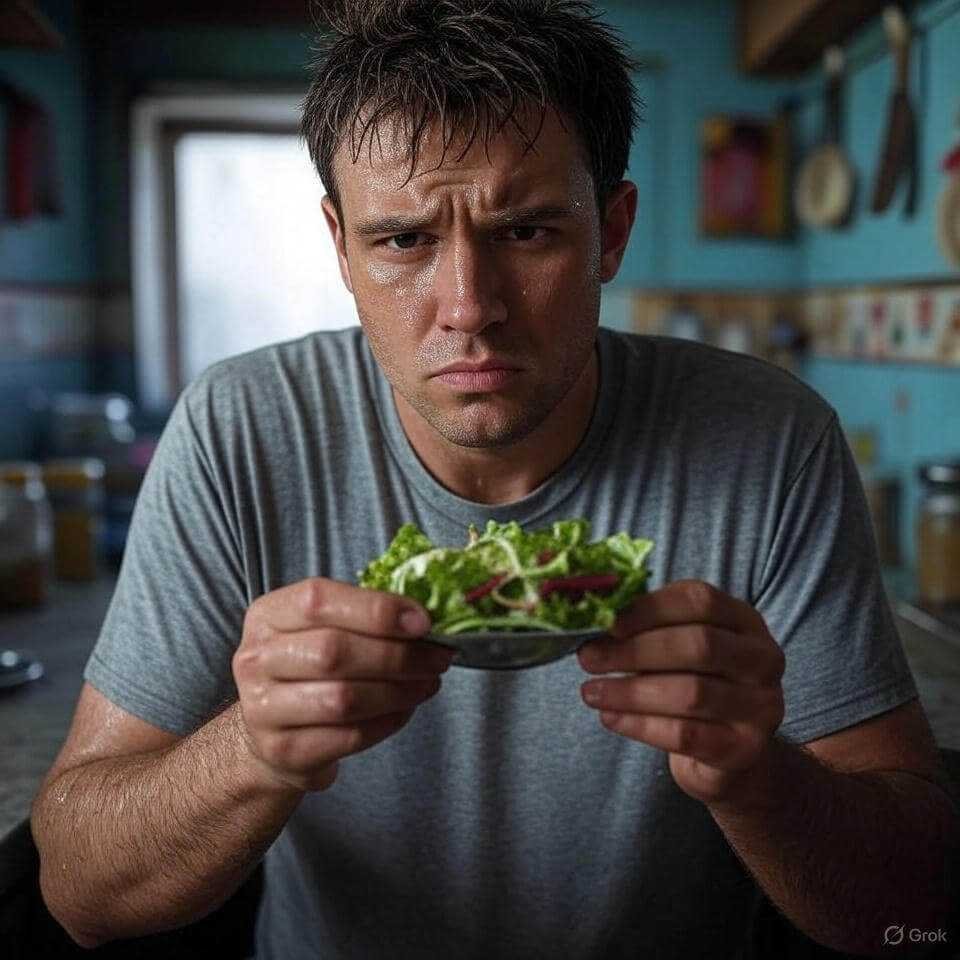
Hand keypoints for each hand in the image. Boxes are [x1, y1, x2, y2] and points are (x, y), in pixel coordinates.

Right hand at [232, 578, 452, 792]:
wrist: (268, 731)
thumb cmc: (307, 666)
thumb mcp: (318, 628)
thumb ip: (362, 616)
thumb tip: (424, 618)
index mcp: (267, 614)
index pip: (319, 601)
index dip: (376, 609)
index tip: (423, 622)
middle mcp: (256, 659)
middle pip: (334, 652)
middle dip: (398, 655)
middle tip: (438, 657)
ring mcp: (262, 708)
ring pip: (343, 699)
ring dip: (399, 691)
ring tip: (428, 683)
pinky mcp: (283, 751)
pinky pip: (348, 736)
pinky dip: (387, 722)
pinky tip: (405, 709)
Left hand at [576, 580, 785, 807]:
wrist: (728, 751)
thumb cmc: (694, 682)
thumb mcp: (679, 647)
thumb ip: (647, 628)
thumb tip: (593, 619)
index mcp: (744, 620)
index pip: (700, 601)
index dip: (650, 608)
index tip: (608, 623)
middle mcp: (763, 658)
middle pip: (698, 645)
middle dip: (635, 651)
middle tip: (589, 658)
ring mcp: (761, 705)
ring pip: (690, 693)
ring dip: (630, 691)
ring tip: (590, 692)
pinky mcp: (745, 747)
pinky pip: (685, 734)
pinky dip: (640, 725)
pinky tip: (610, 718)